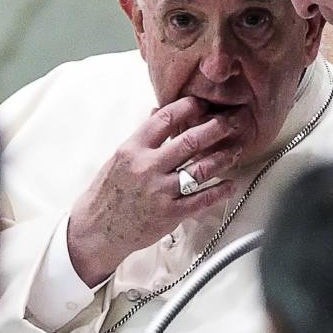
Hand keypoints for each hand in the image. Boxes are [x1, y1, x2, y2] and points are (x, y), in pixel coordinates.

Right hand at [66, 97, 239, 284]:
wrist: (96, 230)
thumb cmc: (108, 193)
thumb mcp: (120, 158)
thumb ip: (143, 136)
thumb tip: (158, 111)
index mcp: (132, 149)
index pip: (164, 119)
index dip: (188, 108)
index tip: (204, 103)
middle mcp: (147, 168)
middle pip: (189, 141)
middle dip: (215, 128)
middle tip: (232, 121)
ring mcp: (160, 192)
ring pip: (200, 170)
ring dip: (222, 157)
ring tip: (236, 149)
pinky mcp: (170, 214)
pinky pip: (201, 200)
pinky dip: (220, 191)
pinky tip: (231, 184)